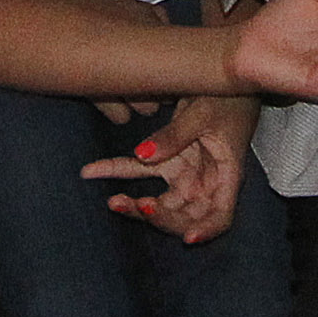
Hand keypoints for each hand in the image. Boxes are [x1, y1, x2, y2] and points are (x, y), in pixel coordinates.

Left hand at [84, 93, 250, 242]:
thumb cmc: (226, 96)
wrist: (223, 77)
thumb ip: (175, 135)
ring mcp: (185, 173)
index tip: (187, 239)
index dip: (206, 231)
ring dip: (137, 205)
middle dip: (162, 218)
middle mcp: (206, 182)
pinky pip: (139, 171)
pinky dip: (116, 170)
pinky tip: (90, 171)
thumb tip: (143, 155)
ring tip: (113, 202)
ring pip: (161, 201)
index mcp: (226, 176)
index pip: (220, 216)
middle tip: (139, 206)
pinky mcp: (167, 159)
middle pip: (186, 215)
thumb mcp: (203, 113)